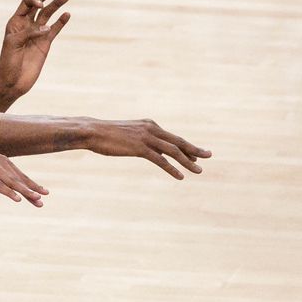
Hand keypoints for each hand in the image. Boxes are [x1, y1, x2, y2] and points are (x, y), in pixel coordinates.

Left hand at [0, 0, 70, 101]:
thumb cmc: (8, 62)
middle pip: (38, 5)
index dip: (34, 0)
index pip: (26, 3)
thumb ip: (29, 33)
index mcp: (16, 22)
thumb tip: (47, 27)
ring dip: (57, 5)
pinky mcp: (45, 44)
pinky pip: (55, 29)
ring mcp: (37, 34)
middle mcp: (27, 25)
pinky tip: (67, 14)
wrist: (12, 82)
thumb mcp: (13, 44)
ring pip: (48, 15)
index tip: (40, 5)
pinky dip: (61, 22)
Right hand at [0, 153, 47, 203]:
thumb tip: (10, 189)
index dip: (32, 184)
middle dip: (31, 189)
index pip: (20, 175)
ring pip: (11, 182)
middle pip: (18, 178)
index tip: (44, 193)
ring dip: (24, 192)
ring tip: (35, 199)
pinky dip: (8, 192)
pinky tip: (17, 199)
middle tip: (43, 198)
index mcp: (2, 160)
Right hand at [86, 119, 210, 178]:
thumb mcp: (126, 135)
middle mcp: (151, 129)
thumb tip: (146, 148)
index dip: (186, 146)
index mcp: (149, 124)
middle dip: (195, 149)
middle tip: (209, 155)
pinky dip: (172, 168)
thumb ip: (139, 139)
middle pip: (178, 141)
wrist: (92, 131)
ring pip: (173, 151)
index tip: (197, 154)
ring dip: (188, 161)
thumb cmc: (106, 134)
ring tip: (199, 171)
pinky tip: (180, 176)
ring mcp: (146, 138)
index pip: (172, 137)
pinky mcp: (140, 148)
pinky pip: (160, 160)